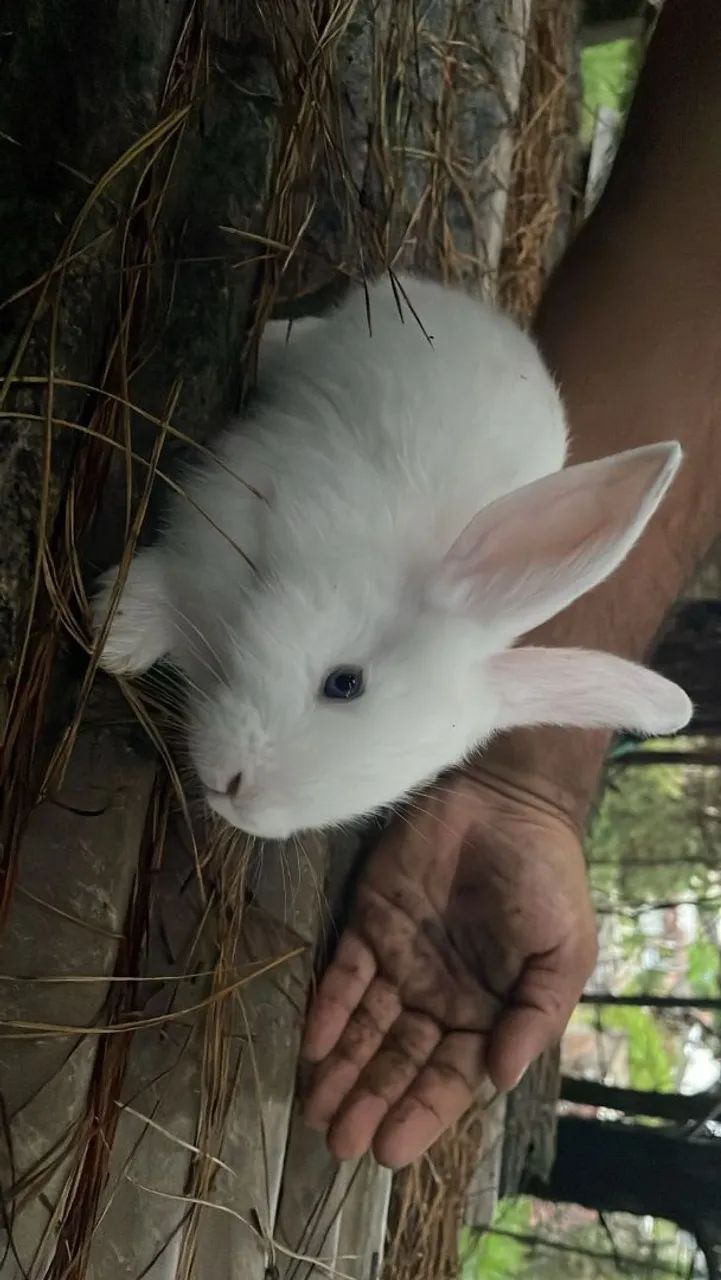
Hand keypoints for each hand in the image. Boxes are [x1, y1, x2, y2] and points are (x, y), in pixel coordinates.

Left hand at [301, 769, 597, 1167]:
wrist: (508, 799)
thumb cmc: (545, 877)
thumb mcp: (562, 953)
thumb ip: (535, 1015)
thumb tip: (502, 1078)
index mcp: (485, 1012)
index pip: (448, 1077)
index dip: (419, 1114)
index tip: (388, 1151)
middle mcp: (436, 996)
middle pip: (397, 1061)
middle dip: (368, 1101)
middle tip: (338, 1142)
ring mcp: (399, 960)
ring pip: (363, 1027)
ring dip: (340, 1068)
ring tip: (315, 1110)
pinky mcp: (368, 922)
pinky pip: (344, 974)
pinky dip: (326, 1008)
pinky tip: (313, 1044)